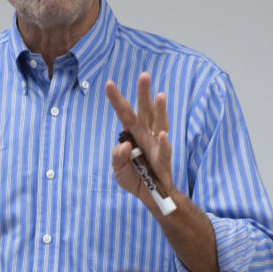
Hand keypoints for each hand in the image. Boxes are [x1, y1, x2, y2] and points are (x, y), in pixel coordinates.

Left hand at [104, 72, 174, 211]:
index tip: (109, 83)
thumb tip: (124, 145)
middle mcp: (146, 135)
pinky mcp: (164, 160)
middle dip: (144, 93)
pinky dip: (163, 143)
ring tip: (160, 95)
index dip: (117, 99)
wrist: (151, 196)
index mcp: (132, 134)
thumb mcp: (118, 170)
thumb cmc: (135, 178)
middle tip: (144, 75)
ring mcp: (157, 146)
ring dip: (160, 110)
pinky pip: (164, 151)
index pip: (124, 113)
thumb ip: (117, 157)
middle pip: (144, 111)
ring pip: (159, 124)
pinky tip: (161, 135)